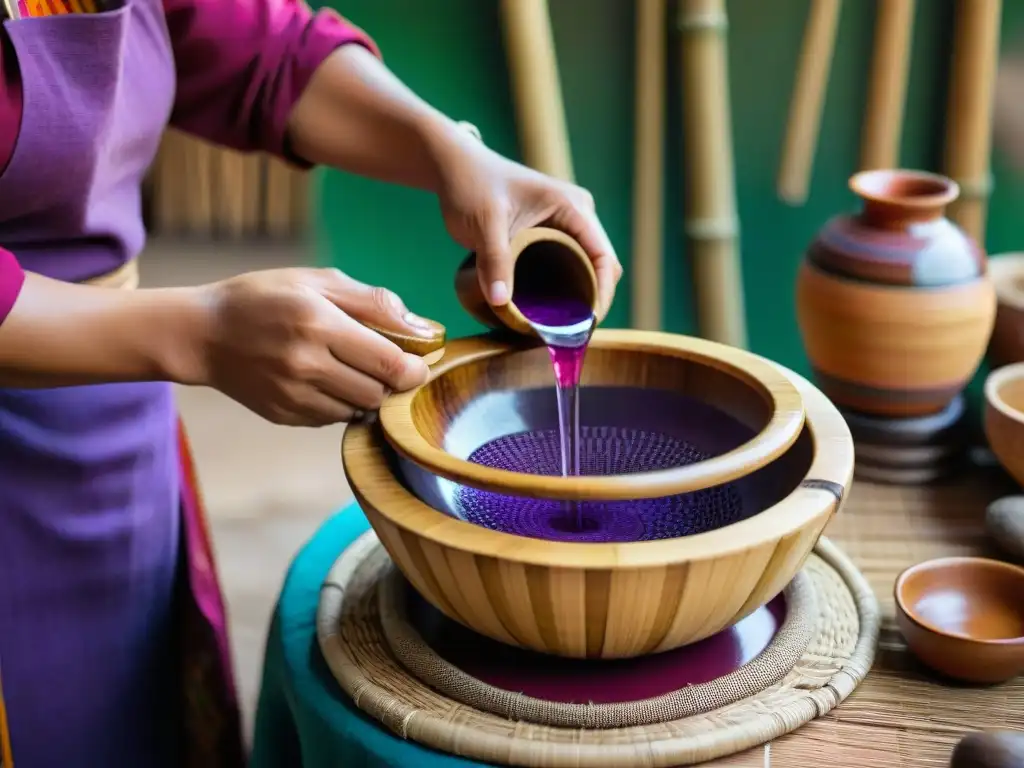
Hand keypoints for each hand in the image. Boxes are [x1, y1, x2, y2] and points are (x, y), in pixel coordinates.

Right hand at [195, 268, 431, 425]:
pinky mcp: (285, 415)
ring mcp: (293, 395)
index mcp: (318, 323)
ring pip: (359, 410)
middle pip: (378, 392)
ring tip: (351, 368)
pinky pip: (334, 418)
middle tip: (385, 363)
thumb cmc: (265, 298)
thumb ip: (374, 302)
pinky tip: (325, 380)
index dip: (415, 368)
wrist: (202, 333)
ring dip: (367, 393)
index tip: (419, 362)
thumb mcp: (317, 281)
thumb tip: (424, 329)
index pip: (389, 363)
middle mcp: (306, 364)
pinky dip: (341, 403)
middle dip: (391, 381)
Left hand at [432, 135, 621, 320]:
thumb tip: (500, 302)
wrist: (453, 166)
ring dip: (578, 296)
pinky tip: (549, 310)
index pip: (604, 258)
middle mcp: (578, 215)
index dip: (601, 294)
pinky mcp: (550, 233)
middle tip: (571, 334)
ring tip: (561, 327)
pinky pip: (568, 264)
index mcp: (573, 208)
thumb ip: (494, 261)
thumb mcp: (484, 224)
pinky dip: (564, 287)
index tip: (586, 324)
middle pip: (601, 266)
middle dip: (591, 300)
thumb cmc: (471, 185)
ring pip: (585, 267)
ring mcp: (566, 224)